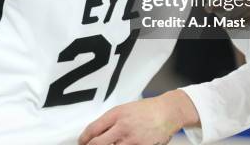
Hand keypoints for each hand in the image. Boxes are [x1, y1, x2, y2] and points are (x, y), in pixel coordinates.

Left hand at [78, 90, 197, 144]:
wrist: (167, 112)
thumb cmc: (147, 109)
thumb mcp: (125, 109)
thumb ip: (111, 120)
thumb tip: (97, 132)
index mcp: (116, 114)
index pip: (93, 129)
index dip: (84, 138)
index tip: (82, 142)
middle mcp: (122, 126)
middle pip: (98, 143)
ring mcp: (132, 139)